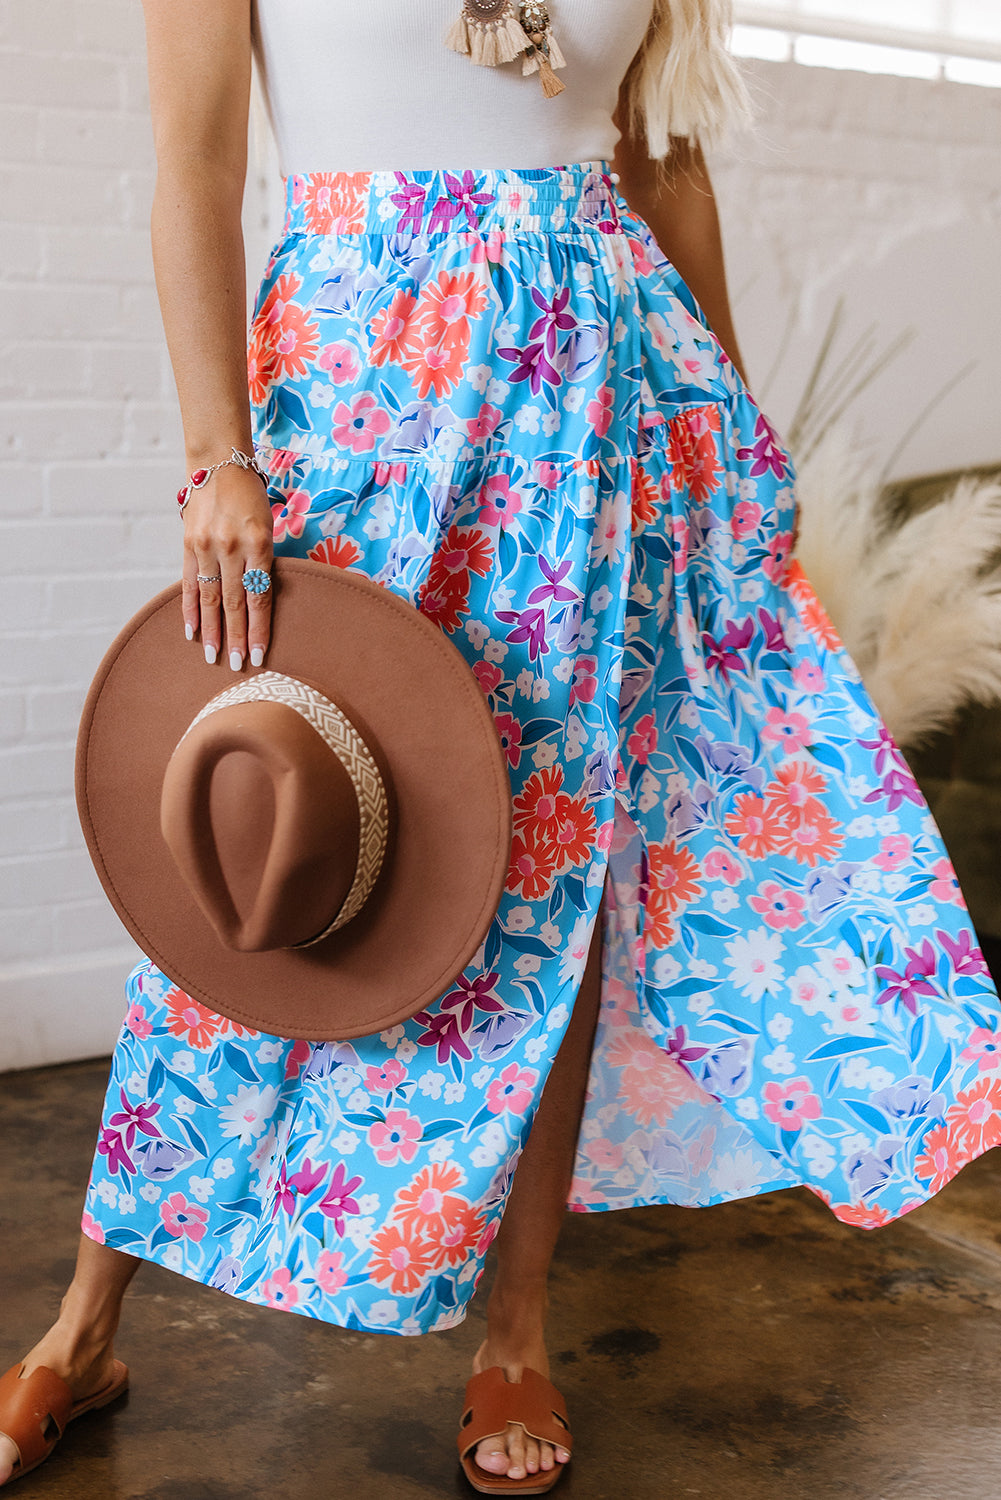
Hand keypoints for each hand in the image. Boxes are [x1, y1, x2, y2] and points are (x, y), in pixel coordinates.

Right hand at [181, 465, 274, 668]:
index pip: (259, 596)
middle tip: (236, 666)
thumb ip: (263, 562)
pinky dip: (189, 609)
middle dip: (236, 637)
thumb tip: (259, 602)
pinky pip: (188, 583)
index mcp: (258, 543)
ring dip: (212, 630)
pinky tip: (192, 631)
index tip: (259, 655)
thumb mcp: (268, 527)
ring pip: (209, 597)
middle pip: (234, 602)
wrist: (219, 464)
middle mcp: (231, 546)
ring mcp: (206, 546)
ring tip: (214, 656)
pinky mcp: (188, 544)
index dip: (259, 628)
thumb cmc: (251, 498)